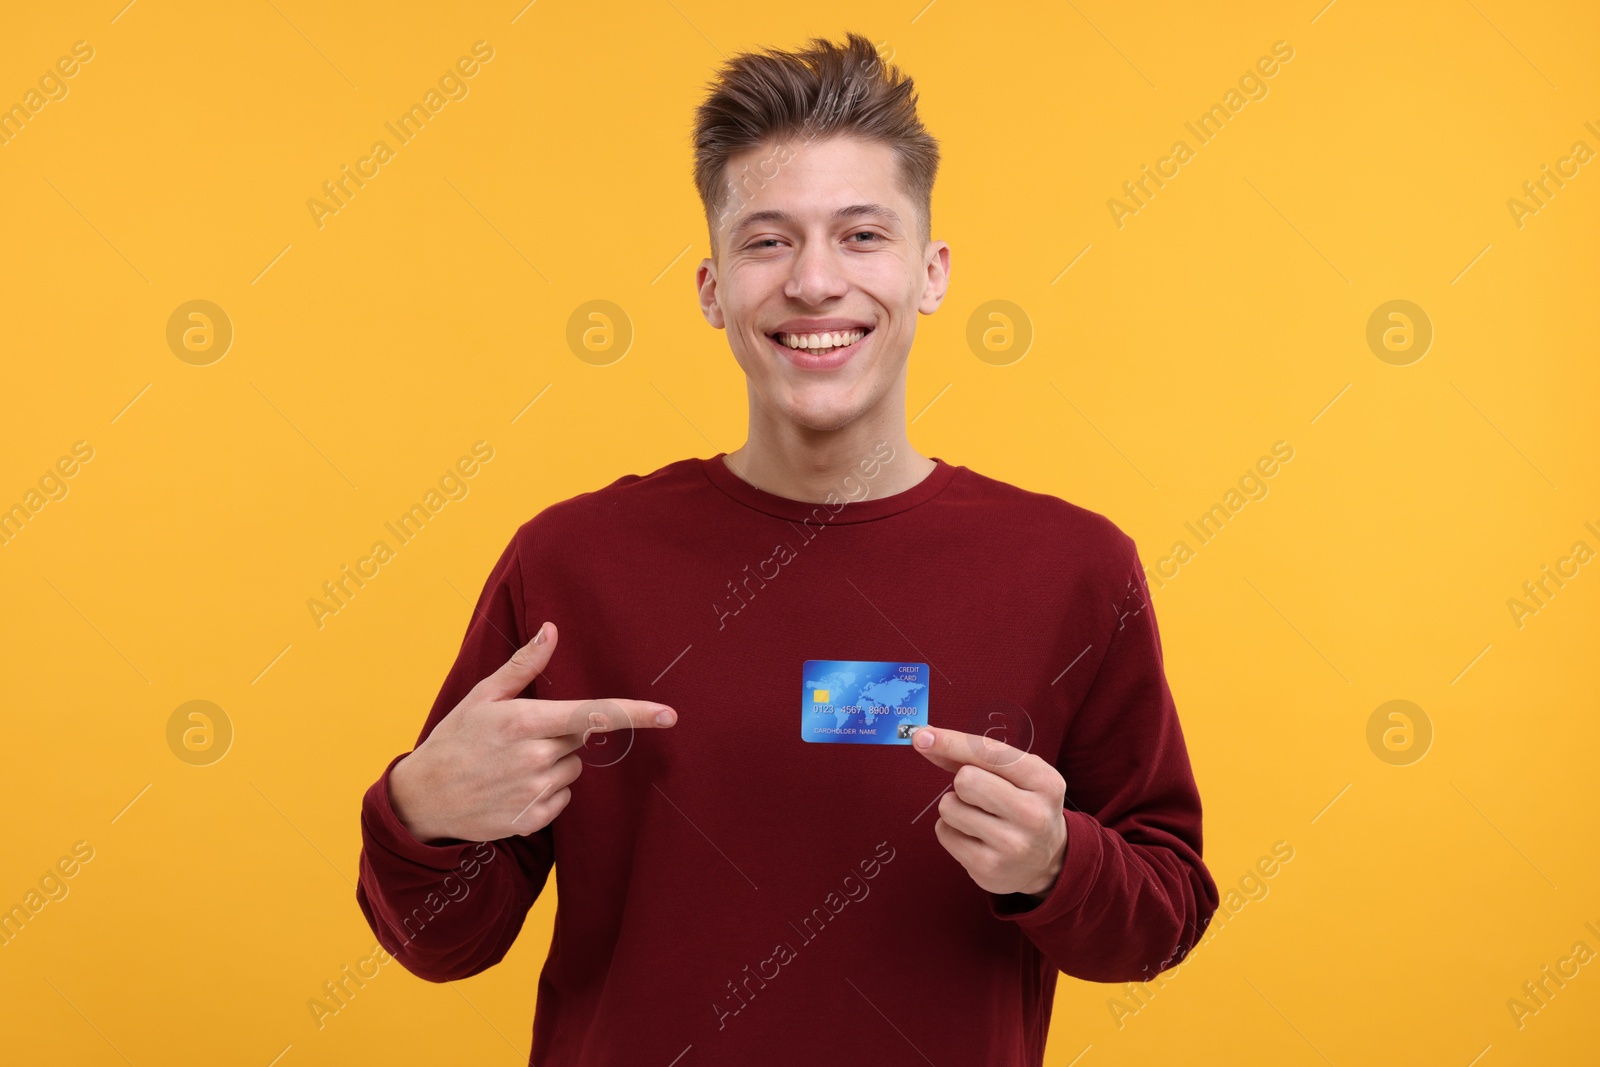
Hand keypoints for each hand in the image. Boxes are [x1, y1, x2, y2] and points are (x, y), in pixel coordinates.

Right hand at [388, 621, 676, 843]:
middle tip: (521, 738)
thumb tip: (551, 631)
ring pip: (573, 769)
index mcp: (525, 722)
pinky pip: (563, 799)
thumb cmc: (455, 739)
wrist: (424, 798)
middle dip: (560, 734)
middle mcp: (535, 757)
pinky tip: (514, 787)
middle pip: (580, 738)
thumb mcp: (483, 697)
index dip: (636, 714)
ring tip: (513, 764)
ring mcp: (534, 792)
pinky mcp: (532, 819)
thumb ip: (523, 666)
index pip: (593, 714)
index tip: (669, 715)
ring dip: (554, 764)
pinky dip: (547, 793)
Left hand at [911, 726, 1068, 898]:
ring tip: (978, 816)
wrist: (1047, 860)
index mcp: (1044, 781)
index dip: (951, 742)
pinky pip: (943, 832)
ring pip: (949, 806)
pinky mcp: (988, 868)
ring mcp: (1012, 846)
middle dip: (962, 781)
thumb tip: (925, 739)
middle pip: (965, 780)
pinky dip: (950, 829)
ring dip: (954, 806)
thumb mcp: (1015, 774)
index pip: (988, 754)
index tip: (922, 736)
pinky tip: (974, 836)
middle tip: (978, 794)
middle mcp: (1033, 814)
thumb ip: (973, 754)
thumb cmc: (1024, 803)